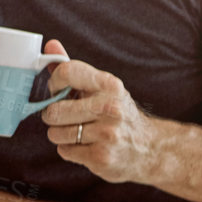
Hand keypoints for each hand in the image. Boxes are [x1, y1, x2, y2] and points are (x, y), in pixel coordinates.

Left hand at [42, 41, 162, 184]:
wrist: (151, 148)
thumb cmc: (117, 113)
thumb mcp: (102, 88)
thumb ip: (74, 69)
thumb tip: (50, 44)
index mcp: (110, 85)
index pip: (66, 72)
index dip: (53, 83)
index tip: (57, 90)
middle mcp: (111, 108)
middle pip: (54, 110)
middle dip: (54, 115)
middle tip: (67, 116)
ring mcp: (107, 134)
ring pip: (55, 133)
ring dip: (61, 134)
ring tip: (80, 132)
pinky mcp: (102, 157)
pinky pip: (64, 150)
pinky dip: (70, 149)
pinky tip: (88, 145)